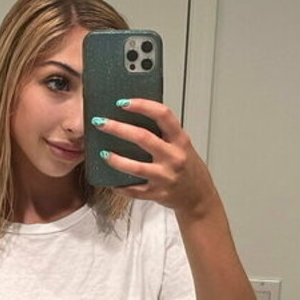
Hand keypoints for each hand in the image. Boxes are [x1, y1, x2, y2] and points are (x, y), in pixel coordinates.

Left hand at [92, 99, 217, 216]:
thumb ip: (164, 133)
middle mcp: (174, 157)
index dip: (142, 105)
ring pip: (135, 167)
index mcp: (180, 140)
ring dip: (115, 159)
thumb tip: (133, 116)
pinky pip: (134, 190)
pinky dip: (120, 186)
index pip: (163, 115)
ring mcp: (166, 177)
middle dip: (117, 128)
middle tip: (100, 122)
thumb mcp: (182, 145)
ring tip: (102, 152)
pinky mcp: (157, 194)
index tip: (122, 102)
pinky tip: (110, 181)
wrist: (199, 196)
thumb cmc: (188, 167)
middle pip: (143, 138)